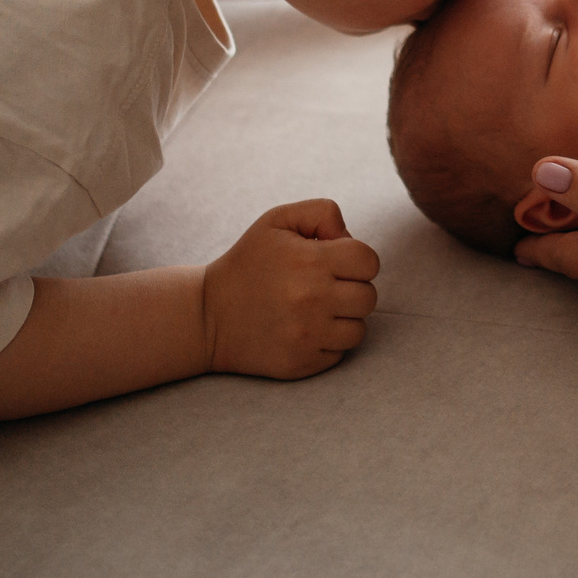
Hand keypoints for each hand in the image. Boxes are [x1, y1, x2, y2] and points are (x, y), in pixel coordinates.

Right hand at [200, 199, 379, 378]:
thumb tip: (350, 238)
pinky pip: (339, 353)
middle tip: (324, 287)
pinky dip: (327, 342)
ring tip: (316, 310)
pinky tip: (304, 330)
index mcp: (310, 261)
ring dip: (343, 319)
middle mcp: (312, 300)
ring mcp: (307, 336)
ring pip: (358, 329)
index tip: (335, 263)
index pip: (369, 262)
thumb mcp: (277, 221)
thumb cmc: (248, 263)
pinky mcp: (301, 364)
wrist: (207, 315)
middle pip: (368, 297)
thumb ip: (322, 214)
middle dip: (352, 289)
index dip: (356, 259)